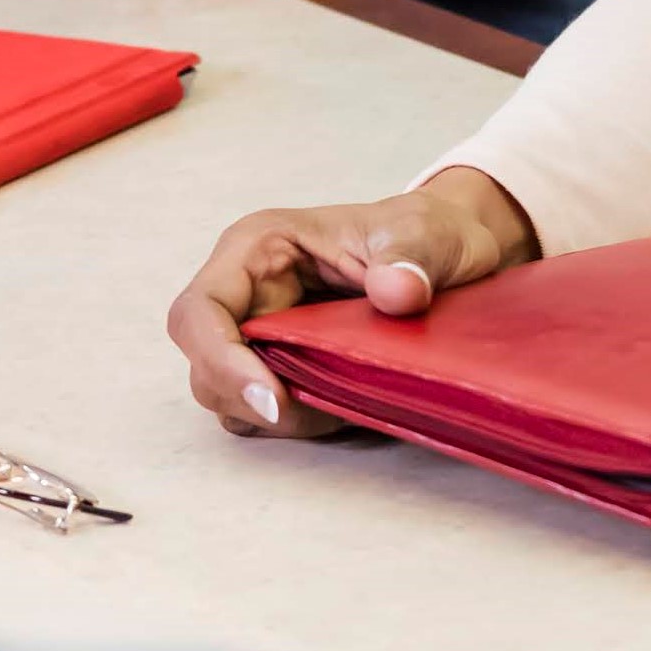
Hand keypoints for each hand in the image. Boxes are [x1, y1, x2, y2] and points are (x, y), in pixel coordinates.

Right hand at [166, 172, 539, 435]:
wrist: (450, 249)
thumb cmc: (427, 230)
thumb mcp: (427, 235)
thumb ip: (411, 259)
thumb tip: (398, 291)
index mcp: (260, 247)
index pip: (200, 310)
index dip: (219, 359)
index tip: (273, 398)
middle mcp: (248, 290)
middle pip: (205, 362)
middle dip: (250, 398)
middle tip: (312, 412)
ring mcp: (261, 330)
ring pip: (229, 394)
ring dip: (276, 414)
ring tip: (337, 403)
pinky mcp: (281, 363)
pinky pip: (264, 408)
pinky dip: (295, 420)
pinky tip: (339, 406)